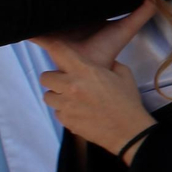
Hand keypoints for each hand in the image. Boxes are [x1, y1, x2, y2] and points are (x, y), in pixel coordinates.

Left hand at [32, 3, 158, 156]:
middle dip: (55, 79)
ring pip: (48, 96)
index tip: (42, 41)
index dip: (49, 44)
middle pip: (45, 76)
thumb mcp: (124, 75)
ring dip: (58, 96)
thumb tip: (102, 62)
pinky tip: (80, 112)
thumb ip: (108, 65)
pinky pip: (57, 112)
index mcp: (85, 71)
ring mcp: (66, 105)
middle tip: (68, 82)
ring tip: (74, 99)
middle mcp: (71, 86)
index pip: (59, 51)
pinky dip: (65, 111)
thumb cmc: (128, 102)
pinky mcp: (66, 121)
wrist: (129, 131)